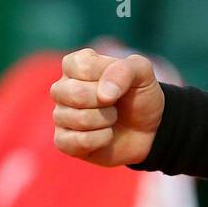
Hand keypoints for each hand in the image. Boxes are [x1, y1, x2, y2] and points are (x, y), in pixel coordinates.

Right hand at [50, 47, 164, 168]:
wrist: (147, 129)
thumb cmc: (139, 95)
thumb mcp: (142, 73)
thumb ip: (124, 69)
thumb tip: (103, 94)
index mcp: (76, 64)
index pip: (81, 66)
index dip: (107, 76)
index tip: (119, 82)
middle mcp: (62, 88)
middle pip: (75, 93)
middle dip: (106, 102)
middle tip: (115, 103)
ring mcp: (60, 115)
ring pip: (78, 119)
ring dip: (106, 120)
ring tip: (112, 118)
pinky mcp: (63, 141)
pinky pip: (76, 141)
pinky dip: (101, 139)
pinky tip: (106, 135)